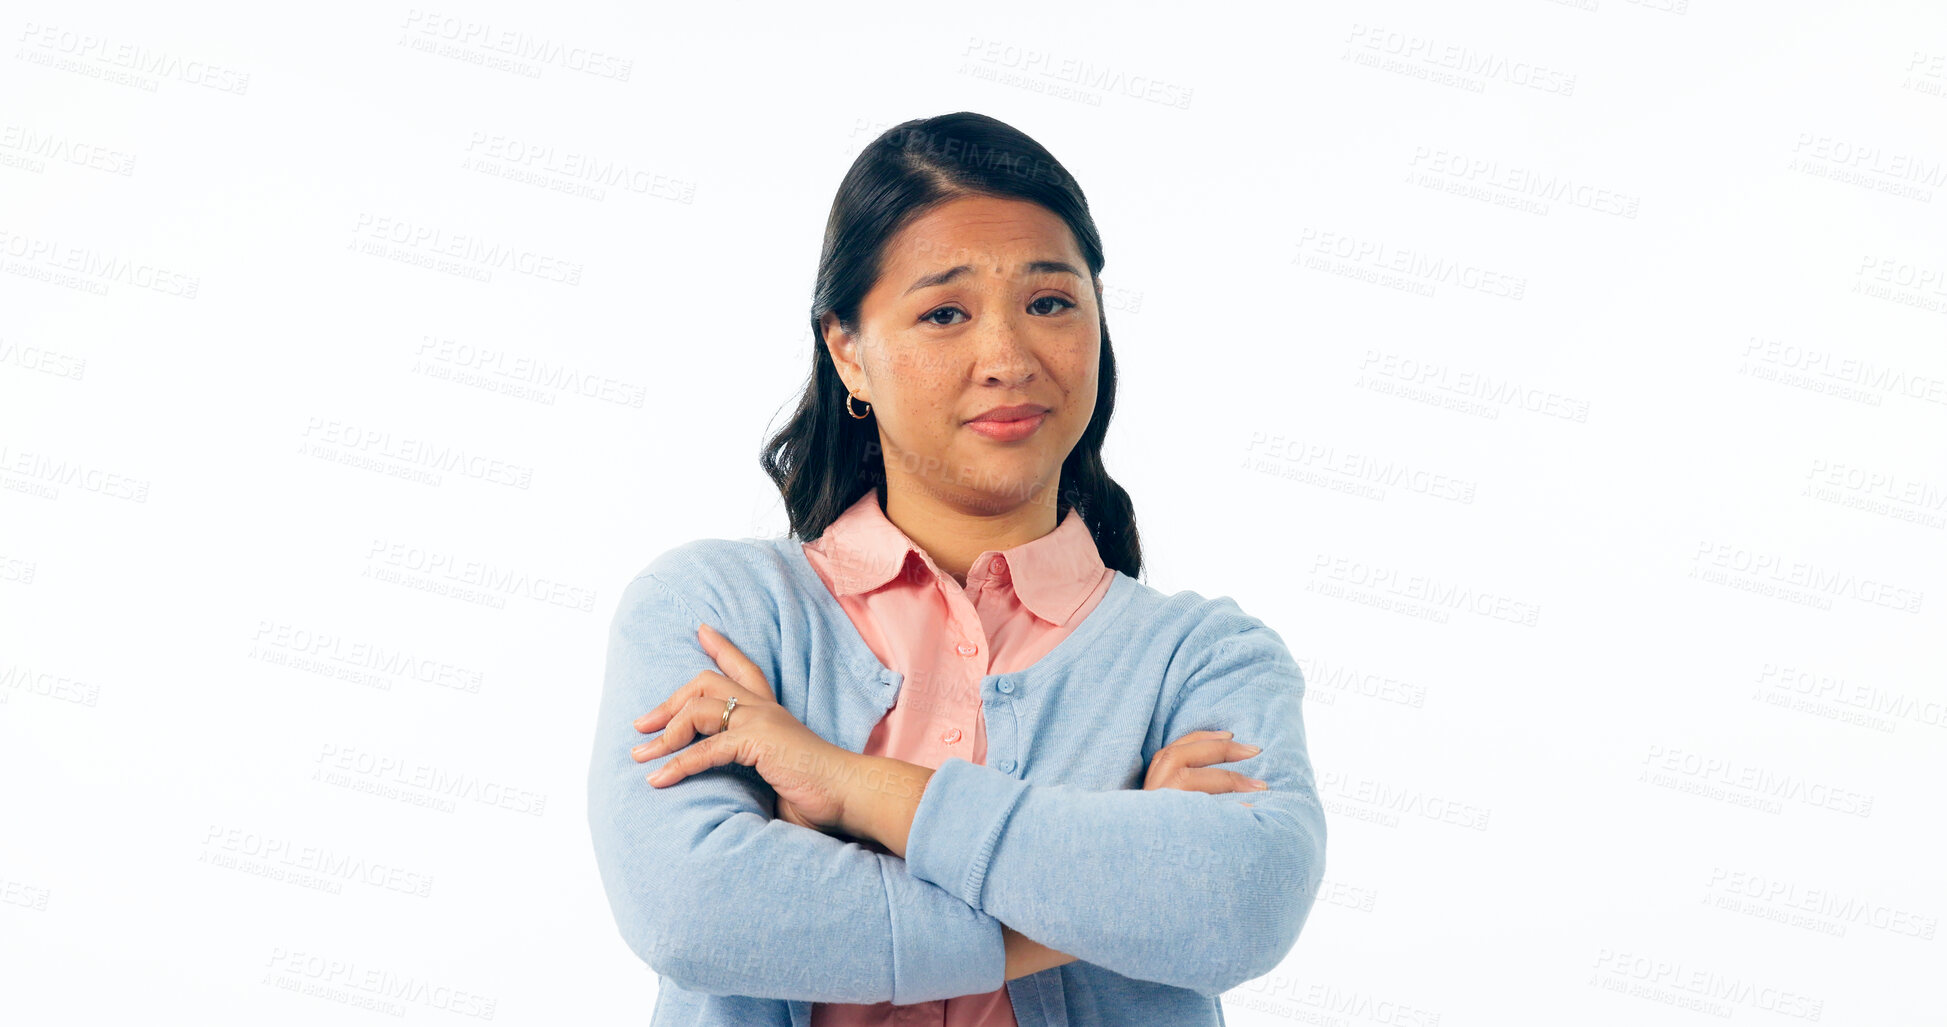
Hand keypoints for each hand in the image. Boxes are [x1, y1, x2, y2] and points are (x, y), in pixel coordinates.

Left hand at [631, 623, 859, 831]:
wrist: (849, 794)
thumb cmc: (819, 794)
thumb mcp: (774, 776)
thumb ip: (752, 772)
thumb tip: (729, 792)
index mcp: (772, 713)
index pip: (745, 669)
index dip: (722, 648)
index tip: (701, 630)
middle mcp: (765, 709)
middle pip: (707, 682)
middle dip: (669, 701)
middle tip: (642, 724)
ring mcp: (761, 721)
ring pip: (698, 709)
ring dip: (664, 734)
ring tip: (641, 756)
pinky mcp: (758, 741)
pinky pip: (706, 747)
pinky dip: (679, 764)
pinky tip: (659, 780)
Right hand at [1004, 728, 1266, 979]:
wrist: (1108, 883)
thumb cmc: (1139, 849)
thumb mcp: (1155, 815)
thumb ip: (1175, 799)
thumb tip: (1214, 793)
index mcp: (1145, 782)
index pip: (1173, 747)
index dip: (1202, 737)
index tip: (1231, 734)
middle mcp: (1145, 791)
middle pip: (1183, 755)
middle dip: (1221, 750)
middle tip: (1256, 752)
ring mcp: (1150, 811)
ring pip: (1191, 780)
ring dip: (1227, 778)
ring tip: (1260, 787)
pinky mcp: (1159, 833)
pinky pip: (1198, 816)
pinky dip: (1227, 813)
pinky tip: (1252, 817)